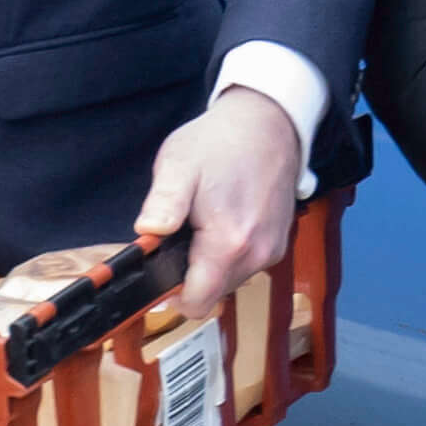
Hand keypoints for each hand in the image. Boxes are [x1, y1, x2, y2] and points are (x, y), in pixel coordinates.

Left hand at [131, 84, 304, 320]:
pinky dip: (228, 252)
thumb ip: (163, 203)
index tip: (157, 270)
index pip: (197, 302)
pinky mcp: (278, 243)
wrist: (268, 123)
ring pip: (228, 280)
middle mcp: (257, 255)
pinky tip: (220, 221)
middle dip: (188, 272)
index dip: (171, 295)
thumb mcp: (179, 165)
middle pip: (211, 292)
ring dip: (208, 262)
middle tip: (178, 233)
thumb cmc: (221, 142)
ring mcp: (271, 250)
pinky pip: (245, 264)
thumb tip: (147, 232)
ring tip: (200, 222)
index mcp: (229, 243)